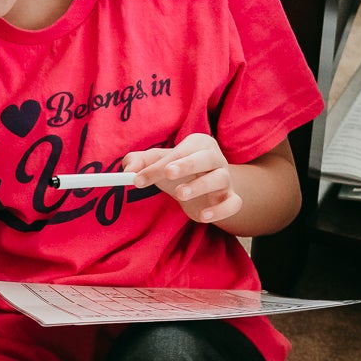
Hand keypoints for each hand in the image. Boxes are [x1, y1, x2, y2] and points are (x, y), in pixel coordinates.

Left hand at [120, 133, 242, 225]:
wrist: (204, 189)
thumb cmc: (179, 171)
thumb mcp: (158, 164)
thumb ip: (139, 162)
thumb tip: (127, 170)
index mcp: (198, 144)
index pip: (179, 153)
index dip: (158, 166)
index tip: (137, 179)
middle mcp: (216, 158)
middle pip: (208, 157)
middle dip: (188, 164)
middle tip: (168, 174)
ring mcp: (226, 179)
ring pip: (221, 179)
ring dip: (201, 186)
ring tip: (180, 195)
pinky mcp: (231, 199)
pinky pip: (233, 203)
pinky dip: (220, 211)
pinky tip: (203, 216)